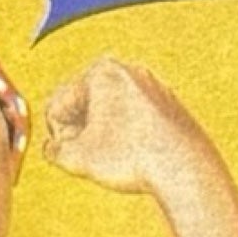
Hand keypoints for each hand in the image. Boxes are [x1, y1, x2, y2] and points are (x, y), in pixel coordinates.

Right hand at [36, 58, 205, 197]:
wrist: (185, 167)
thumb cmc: (130, 158)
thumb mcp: (76, 159)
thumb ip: (53, 151)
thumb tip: (52, 147)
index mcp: (100, 72)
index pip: (57, 106)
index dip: (60, 138)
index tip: (79, 155)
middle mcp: (127, 69)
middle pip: (84, 106)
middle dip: (83, 133)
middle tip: (98, 158)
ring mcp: (151, 84)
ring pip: (110, 114)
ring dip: (105, 136)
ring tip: (119, 157)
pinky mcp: (168, 102)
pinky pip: (135, 119)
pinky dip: (130, 136)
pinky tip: (139, 155)